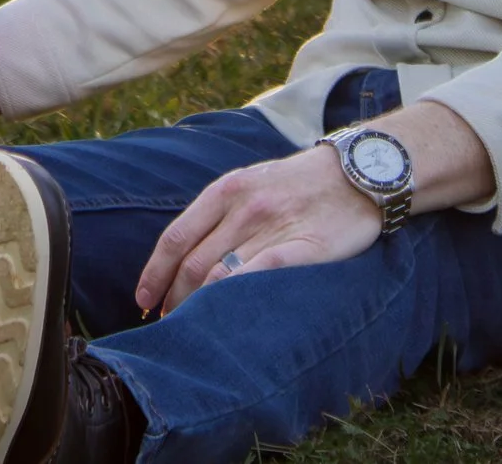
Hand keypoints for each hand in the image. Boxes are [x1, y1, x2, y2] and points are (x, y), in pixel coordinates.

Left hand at [133, 145, 379, 314]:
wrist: (358, 172)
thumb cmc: (299, 183)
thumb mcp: (251, 181)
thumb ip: (220, 212)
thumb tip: (186, 253)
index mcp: (226, 190)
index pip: (176, 237)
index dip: (155, 273)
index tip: (143, 300)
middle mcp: (243, 207)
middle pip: (193, 263)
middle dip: (174, 298)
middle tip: (167, 322)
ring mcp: (273, 226)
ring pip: (220, 274)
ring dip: (198, 306)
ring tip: (190, 328)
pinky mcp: (303, 246)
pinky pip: (259, 275)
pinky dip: (234, 298)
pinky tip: (223, 318)